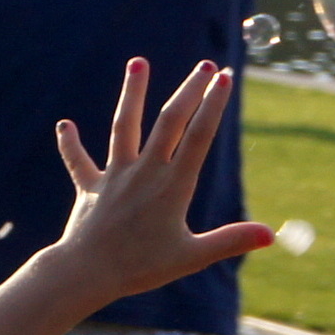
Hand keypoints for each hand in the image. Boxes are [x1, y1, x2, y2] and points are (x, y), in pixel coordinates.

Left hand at [56, 58, 269, 306]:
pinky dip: (71, 145)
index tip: (225, 78)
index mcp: (172, 186)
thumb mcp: (191, 257)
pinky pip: (79, 163)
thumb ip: (230, 240)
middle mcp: (144, 172)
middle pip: (169, 122)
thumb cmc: (141, 268)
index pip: (198, 137)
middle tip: (206, 65)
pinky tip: (65, 125)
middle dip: (189, 90)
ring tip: (138, 62)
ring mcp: (116, 177)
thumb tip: (270, 235)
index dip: (213, 105)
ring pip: (124, 127)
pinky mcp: (91, 188)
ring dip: (132, 94)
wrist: (87, 273)